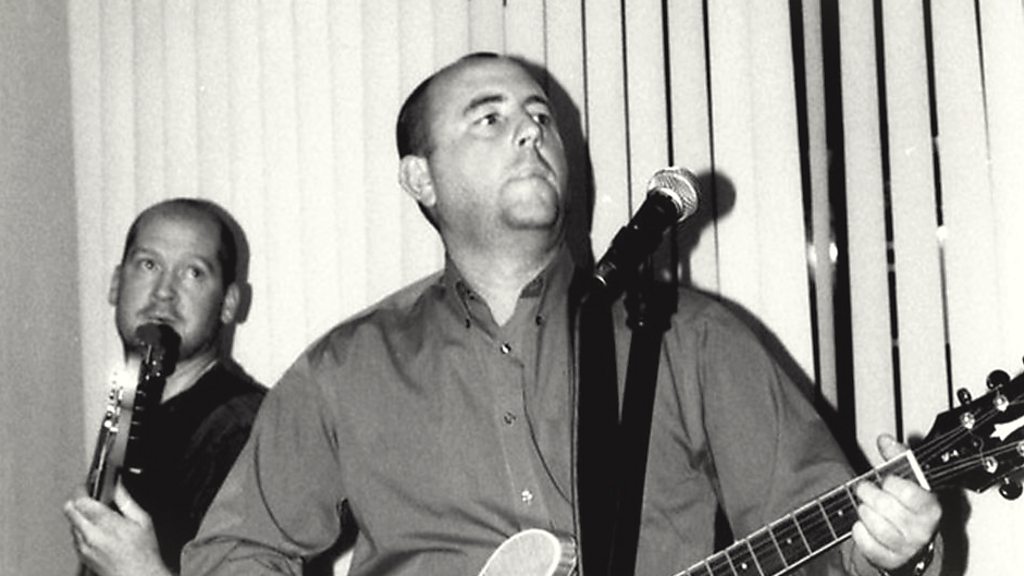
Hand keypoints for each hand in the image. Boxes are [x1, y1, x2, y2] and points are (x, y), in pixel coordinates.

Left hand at [63, 483, 171, 575]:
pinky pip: (74, 536)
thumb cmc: (143, 554)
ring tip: (98, 516)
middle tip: (89, 496)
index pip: (80, 499)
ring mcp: (83, 547)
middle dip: (77, 500)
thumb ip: (127, 500)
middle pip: (69, 509)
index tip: (89, 484)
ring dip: (79, 515)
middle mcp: (89, 535)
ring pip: (70, 522)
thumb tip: (118, 485)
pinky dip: (81, 529)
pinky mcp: (81, 556)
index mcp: (105, 523)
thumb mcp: (143, 521)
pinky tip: (98, 531)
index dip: (83, 488)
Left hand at [851, 434, 941, 572]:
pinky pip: (868, 544)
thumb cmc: (908, 507)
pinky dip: (859, 532)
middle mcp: (922, 529)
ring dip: (864, 512)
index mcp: (931, 507)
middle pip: (888, 507)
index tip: (887, 480)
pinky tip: (862, 524)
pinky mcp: (891, 559)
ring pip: (877, 526)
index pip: (910, 492)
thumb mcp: (908, 480)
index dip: (892, 483)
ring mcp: (907, 546)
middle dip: (869, 494)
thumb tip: (885, 439)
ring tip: (864, 507)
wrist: (909, 542)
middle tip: (864, 489)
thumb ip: (897, 459)